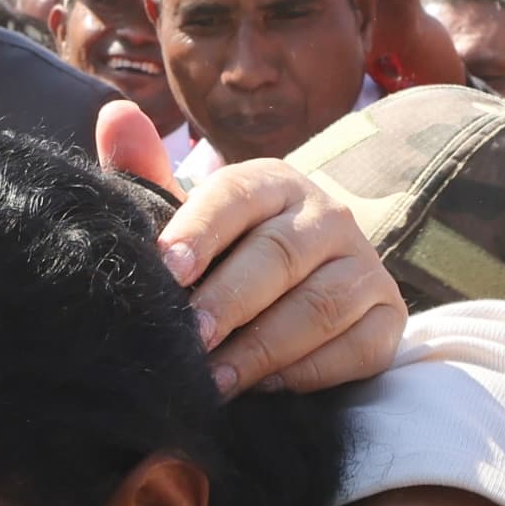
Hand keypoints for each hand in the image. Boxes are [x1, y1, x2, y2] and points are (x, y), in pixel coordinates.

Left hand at [152, 154, 407, 395]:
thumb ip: (148, 177)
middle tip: (189, 339)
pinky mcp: (389, 317)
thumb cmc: (230, 255)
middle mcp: (328, 216)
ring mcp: (365, 267)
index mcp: (274, 183)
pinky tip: (267, 388)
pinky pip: (357, 348)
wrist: (306, 289)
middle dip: (230, 301)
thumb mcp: (188, 217)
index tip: (167, 271)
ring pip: (320, 306)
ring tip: (216, 380)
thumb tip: (115, 117)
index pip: (237, 196)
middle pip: (279, 255)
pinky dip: (310, 373)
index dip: (200, 232)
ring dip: (264, 348)